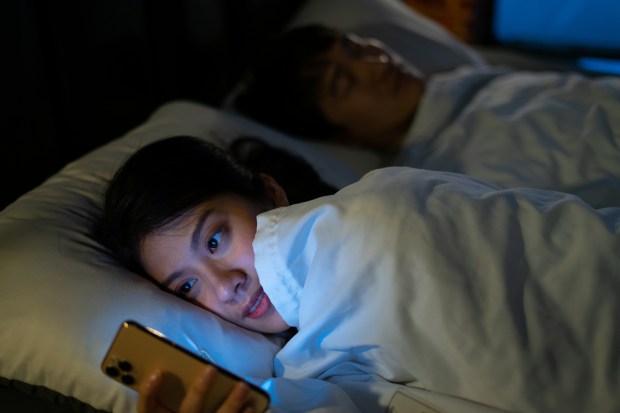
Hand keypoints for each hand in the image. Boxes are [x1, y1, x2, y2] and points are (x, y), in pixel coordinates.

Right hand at [137, 365, 254, 412]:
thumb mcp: (167, 411)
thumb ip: (167, 398)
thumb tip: (173, 368)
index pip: (146, 408)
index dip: (149, 391)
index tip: (158, 372)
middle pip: (188, 410)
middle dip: (200, 390)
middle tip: (212, 368)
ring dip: (231, 403)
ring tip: (243, 385)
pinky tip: (250, 406)